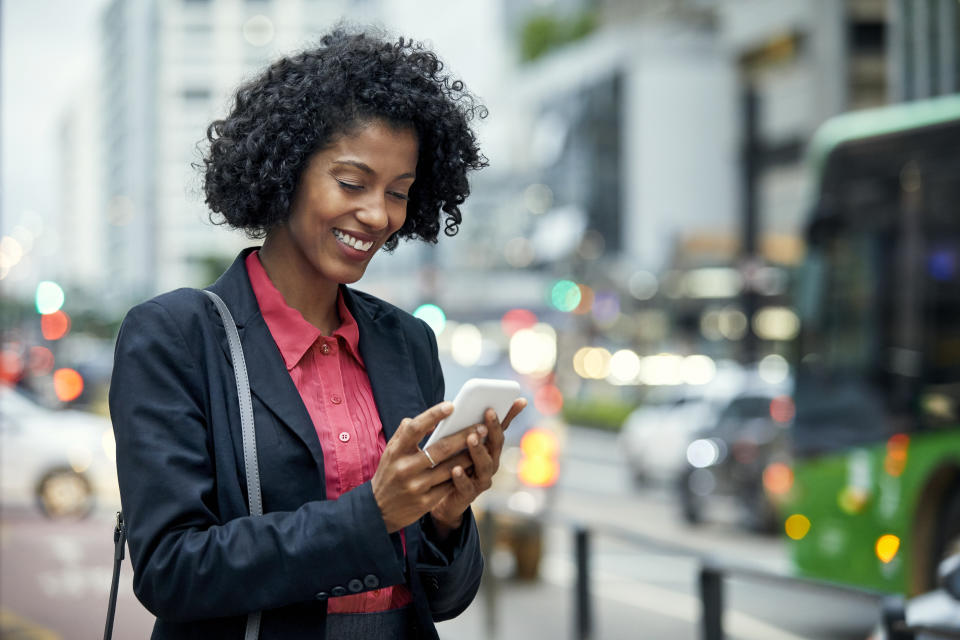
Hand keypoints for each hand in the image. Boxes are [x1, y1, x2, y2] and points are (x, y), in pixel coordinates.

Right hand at [372, 401, 482, 532]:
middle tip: (481, 427)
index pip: (414, 429)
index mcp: (396, 451)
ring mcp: (416, 487)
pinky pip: (449, 486)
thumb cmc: (389, 473)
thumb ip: (406, 432)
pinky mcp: (424, 503)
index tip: (451, 406)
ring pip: (450, 468)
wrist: (378, 511)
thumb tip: (430, 421)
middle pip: (441, 448)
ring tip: (483, 445)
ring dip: (469, 456)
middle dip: (464, 436)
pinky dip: (463, 475)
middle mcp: (405, 468)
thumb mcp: (391, 451)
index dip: (433, 415)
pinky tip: (474, 466)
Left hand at [429, 398, 526, 537]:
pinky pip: (467, 486)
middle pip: (496, 444)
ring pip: (485, 465)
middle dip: (493, 428)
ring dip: (479, 450)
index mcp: (489, 448)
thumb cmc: (451, 463)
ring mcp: (481, 479)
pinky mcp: (468, 494)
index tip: (511, 399)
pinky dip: (462, 477)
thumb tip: (459, 401)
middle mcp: (490, 462)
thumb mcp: (458, 441)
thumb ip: (462, 424)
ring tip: (471, 437)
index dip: (507, 414)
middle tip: (488, 412)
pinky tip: (455, 469)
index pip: (501, 428)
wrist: (440, 497)